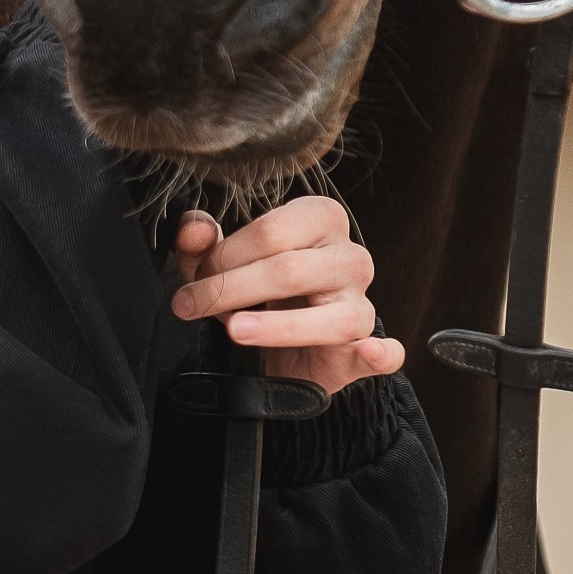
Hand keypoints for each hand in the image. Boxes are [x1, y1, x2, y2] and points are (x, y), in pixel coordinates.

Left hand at [170, 196, 403, 397]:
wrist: (282, 344)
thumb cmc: (255, 289)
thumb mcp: (222, 263)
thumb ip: (202, 242)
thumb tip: (193, 229)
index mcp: (319, 219)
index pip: (270, 231)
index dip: (224, 256)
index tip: (195, 276)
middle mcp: (349, 257)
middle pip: (289, 270)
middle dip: (230, 289)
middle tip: (190, 306)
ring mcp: (362, 303)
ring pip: (330, 316)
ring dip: (279, 327)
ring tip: (235, 331)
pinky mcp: (365, 348)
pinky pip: (382, 353)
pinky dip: (381, 354)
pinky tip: (368, 352)